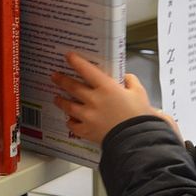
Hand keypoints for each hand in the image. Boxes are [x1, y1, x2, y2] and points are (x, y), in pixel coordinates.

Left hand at [51, 52, 178, 145]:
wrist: (136, 138)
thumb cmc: (139, 116)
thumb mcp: (140, 93)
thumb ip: (131, 82)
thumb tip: (126, 78)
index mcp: (107, 88)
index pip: (87, 70)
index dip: (76, 62)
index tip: (69, 57)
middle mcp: (94, 100)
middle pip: (72, 87)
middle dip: (61, 80)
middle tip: (55, 76)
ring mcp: (88, 116)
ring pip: (68, 106)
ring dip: (61, 101)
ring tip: (56, 98)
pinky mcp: (87, 131)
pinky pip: (73, 125)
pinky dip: (70, 122)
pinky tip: (69, 120)